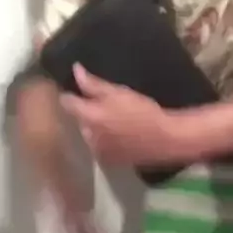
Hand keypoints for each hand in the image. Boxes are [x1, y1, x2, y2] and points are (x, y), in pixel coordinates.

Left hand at [60, 64, 181, 166]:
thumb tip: (75, 70)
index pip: (67, 103)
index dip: (71, 95)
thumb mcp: (119, 92)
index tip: (77, 90)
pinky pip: (99, 147)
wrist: (165, 140)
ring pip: (89, 134)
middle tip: (105, 106)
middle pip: (79, 119)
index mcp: (89, 117)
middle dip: (87, 112)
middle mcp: (88, 136)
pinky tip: (120, 136)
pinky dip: (105, 141)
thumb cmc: (142, 111)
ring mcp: (97, 151)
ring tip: (114, 122)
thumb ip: (93, 84)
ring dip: (95, 128)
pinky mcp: (107, 162)